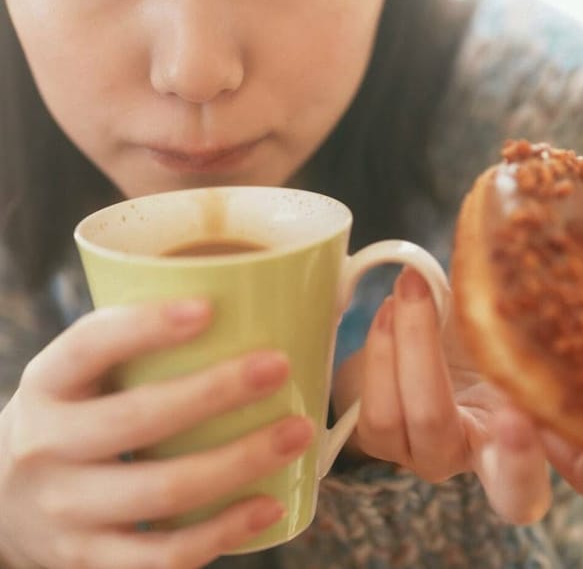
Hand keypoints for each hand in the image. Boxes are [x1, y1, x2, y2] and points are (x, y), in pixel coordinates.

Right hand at [0, 300, 312, 568]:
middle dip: (217, 391)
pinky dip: (222, 532)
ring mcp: (66, 512)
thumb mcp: (76, 373)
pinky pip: (163, 555)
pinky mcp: (89, 560)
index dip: (147, 326)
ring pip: (163, 491)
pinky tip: (268, 504)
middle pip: (139, 419)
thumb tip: (242, 296)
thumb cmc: (69, 413)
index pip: (90, 344)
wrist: (2, 502)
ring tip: (297, 433)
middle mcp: (47, 446)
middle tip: (278, 366)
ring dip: (240, 462)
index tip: (209, 308)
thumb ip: (132, 343)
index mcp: (47, 383)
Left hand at [333, 268, 582, 524]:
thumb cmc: (461, 327)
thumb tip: (507, 253)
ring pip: (430, 424)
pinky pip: (380, 412)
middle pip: (516, 495)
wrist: (397, 338)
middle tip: (515, 414)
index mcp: (535, 427)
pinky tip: (388, 310)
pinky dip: (382, 350)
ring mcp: (435, 455)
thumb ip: (510, 307)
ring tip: (410, 290)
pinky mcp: (386, 443)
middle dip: (519, 456)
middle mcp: (489, 455)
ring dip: (416, 347)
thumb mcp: (494, 315)